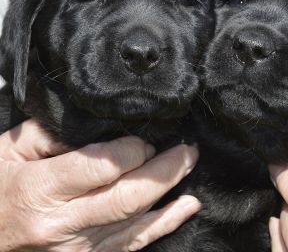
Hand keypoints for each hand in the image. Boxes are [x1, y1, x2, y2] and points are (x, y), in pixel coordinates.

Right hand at [0, 119, 199, 250]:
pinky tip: (185, 208)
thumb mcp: (12, 148)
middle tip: (188, 150)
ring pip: (135, 222)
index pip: (101, 168)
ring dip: (169, 192)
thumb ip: (54, 133)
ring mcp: (75, 248)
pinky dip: (164, 225)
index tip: (143, 139)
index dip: (131, 151)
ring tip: (190, 166)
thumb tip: (100, 128)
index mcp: (40, 189)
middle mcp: (60, 224)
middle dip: (165, 170)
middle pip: (126, 196)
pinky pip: (131, 244)